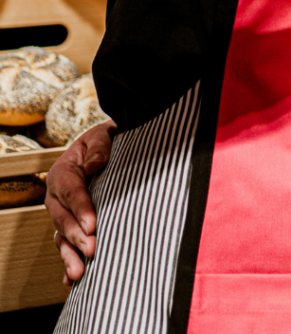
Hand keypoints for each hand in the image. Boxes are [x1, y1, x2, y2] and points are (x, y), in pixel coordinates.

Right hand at [45, 120, 114, 284]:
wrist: (107, 146)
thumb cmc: (106, 140)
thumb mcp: (103, 135)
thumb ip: (99, 147)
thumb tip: (94, 164)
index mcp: (62, 172)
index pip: (71, 192)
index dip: (81, 209)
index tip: (93, 225)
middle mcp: (57, 196)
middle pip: (63, 219)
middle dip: (76, 236)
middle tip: (92, 249)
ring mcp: (62, 213)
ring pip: (61, 236)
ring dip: (69, 255)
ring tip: (79, 272)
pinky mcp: (70, 225)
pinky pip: (66, 244)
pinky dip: (68, 261)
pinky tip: (72, 280)